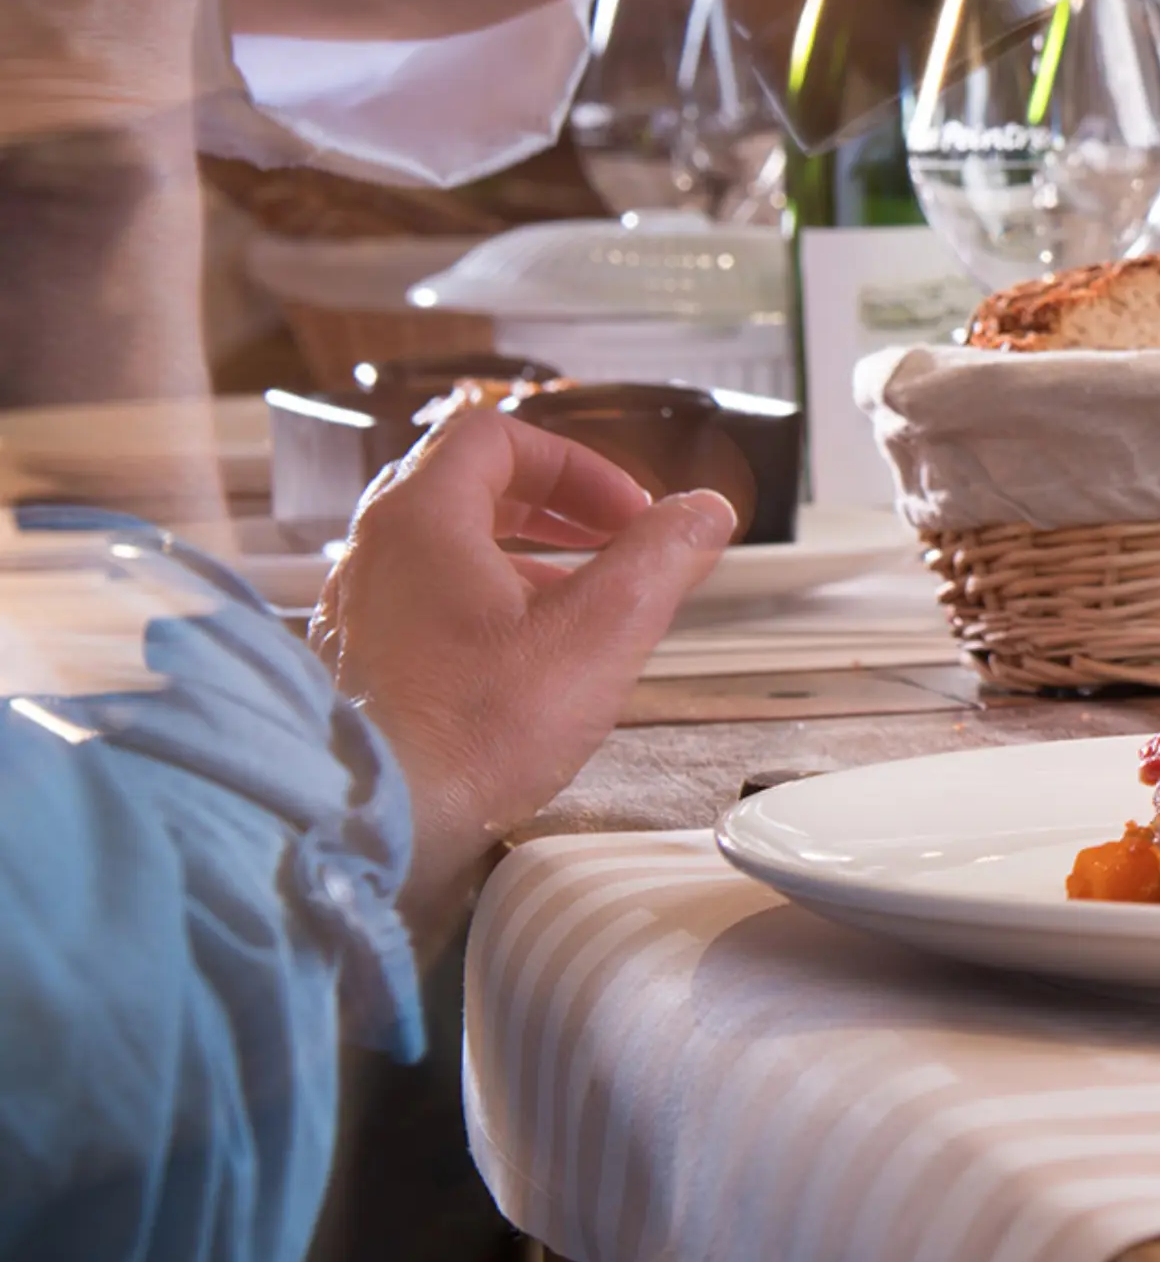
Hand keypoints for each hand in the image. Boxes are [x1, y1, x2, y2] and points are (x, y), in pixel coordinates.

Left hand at [311, 410, 732, 929]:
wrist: (371, 825)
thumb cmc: (471, 732)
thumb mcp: (598, 635)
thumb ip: (659, 560)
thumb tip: (704, 512)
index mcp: (421, 520)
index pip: (495, 437)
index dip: (576, 462)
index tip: (627, 513)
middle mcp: (372, 553)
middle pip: (465, 486)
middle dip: (553, 507)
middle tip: (610, 541)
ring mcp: (353, 611)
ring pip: (441, 549)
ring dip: (519, 558)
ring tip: (577, 604)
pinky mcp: (353, 666)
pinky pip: (418, 603)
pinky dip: (478, 605)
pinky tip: (520, 661)